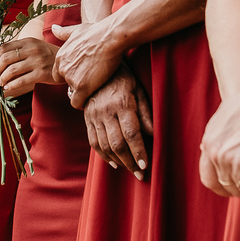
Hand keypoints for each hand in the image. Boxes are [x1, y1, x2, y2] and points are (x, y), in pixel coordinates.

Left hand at [0, 39, 58, 97]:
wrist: (68, 63)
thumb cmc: (48, 56)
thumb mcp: (35, 46)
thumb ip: (20, 48)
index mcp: (28, 41)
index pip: (4, 47)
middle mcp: (32, 50)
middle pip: (5, 58)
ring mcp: (37, 62)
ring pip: (11, 70)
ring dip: (2, 78)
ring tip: (0, 83)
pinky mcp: (41, 74)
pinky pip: (21, 81)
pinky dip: (11, 85)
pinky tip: (7, 88)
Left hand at [52, 22, 123, 107]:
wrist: (110, 37)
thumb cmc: (96, 31)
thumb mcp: (76, 30)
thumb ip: (63, 33)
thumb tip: (54, 28)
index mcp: (60, 57)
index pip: (58, 74)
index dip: (70, 76)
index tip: (82, 75)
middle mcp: (62, 68)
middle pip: (65, 84)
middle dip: (76, 84)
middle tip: (90, 81)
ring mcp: (71, 78)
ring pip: (72, 94)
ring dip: (82, 92)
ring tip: (95, 87)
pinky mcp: (81, 87)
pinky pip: (77, 103)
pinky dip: (83, 103)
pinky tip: (92, 97)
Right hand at [82, 63, 151, 177]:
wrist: (94, 66)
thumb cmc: (123, 78)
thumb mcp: (138, 89)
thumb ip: (145, 112)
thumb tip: (152, 133)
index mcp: (122, 103)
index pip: (131, 133)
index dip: (138, 152)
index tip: (145, 166)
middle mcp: (106, 111)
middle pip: (117, 143)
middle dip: (130, 162)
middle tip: (139, 174)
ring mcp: (94, 116)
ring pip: (105, 145)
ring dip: (118, 161)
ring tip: (129, 170)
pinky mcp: (87, 119)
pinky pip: (94, 142)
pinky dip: (103, 155)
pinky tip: (114, 163)